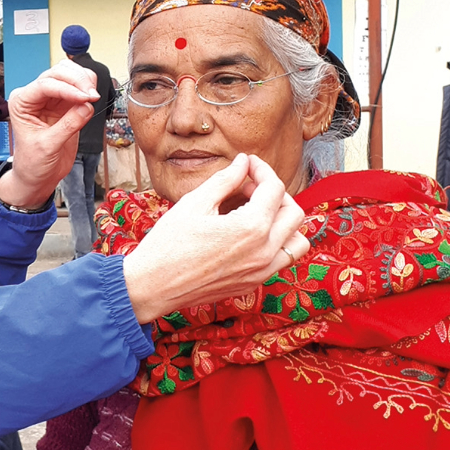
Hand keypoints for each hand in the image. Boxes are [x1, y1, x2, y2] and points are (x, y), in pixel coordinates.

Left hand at [0, 59, 99, 209]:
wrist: (37, 177)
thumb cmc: (32, 163)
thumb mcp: (47, 147)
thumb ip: (68, 126)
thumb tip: (86, 107)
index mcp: (21, 102)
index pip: (45, 85)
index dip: (67, 88)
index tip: (85, 97)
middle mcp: (34, 96)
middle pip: (57, 73)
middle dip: (77, 80)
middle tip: (92, 95)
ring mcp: (50, 99)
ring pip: (69, 75)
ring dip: (84, 80)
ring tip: (93, 96)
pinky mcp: (65, 105)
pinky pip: (78, 87)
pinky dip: (88, 87)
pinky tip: (92, 98)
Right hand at [122, 153, 309, 322]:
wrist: (152, 286)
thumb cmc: (167, 245)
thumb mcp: (194, 203)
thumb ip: (225, 180)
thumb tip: (242, 163)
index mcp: (251, 228)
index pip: (274, 189)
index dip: (261, 170)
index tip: (248, 164)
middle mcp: (264, 252)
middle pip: (294, 212)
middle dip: (275, 193)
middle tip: (248, 187)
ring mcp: (260, 272)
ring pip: (296, 241)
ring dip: (283, 222)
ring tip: (256, 213)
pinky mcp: (252, 284)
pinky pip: (279, 260)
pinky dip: (273, 243)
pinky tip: (247, 235)